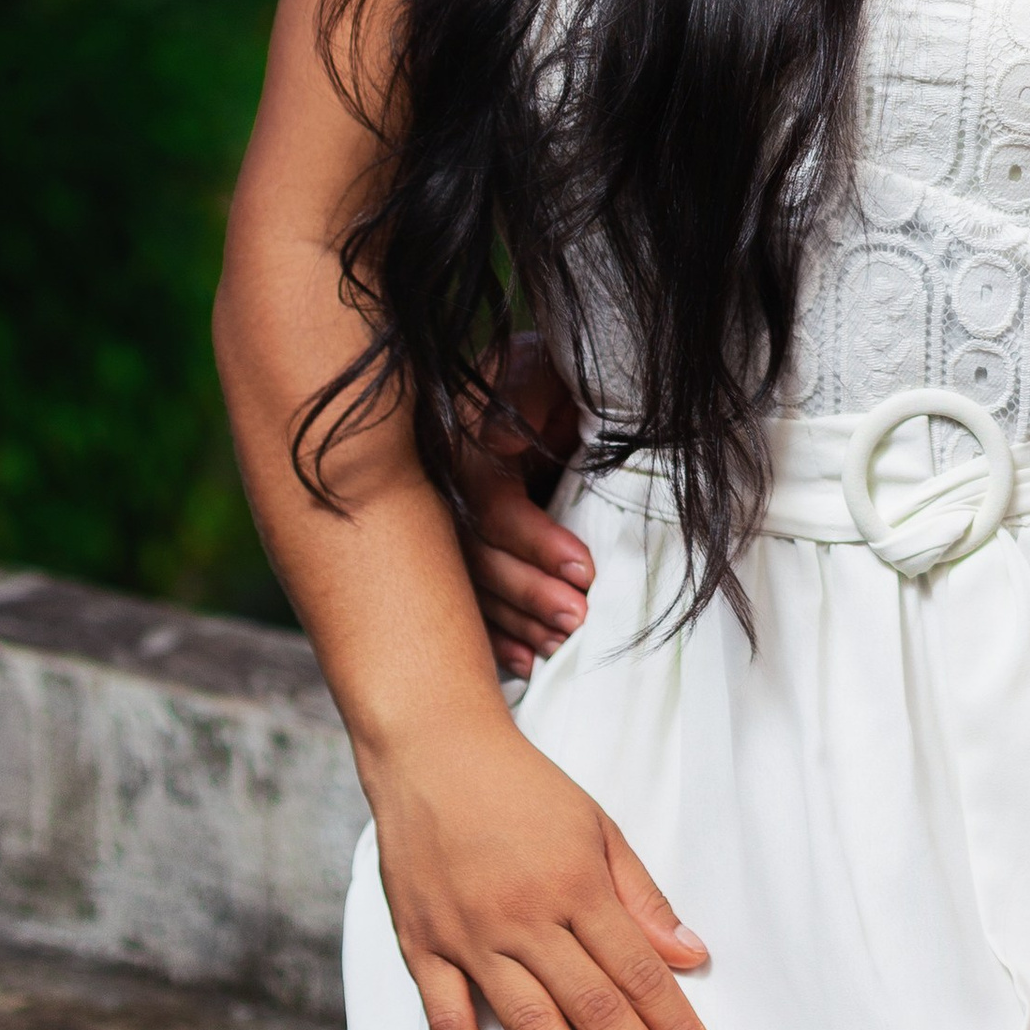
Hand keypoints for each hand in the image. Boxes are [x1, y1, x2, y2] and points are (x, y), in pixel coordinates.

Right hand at [370, 715, 720, 1029]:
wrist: (432, 750)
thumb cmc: (522, 787)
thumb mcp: (597, 825)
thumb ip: (642, 897)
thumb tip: (692, 956)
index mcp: (575, 884)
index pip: (640, 973)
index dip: (677, 1027)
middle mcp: (524, 917)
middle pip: (594, 1007)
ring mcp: (469, 937)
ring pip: (528, 1026)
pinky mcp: (423, 948)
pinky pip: (449, 1023)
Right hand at [457, 339, 589, 680]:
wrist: (526, 377)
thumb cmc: (542, 373)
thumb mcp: (536, 366)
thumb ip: (523, 394)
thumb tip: (499, 442)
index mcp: (462, 448)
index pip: (492, 509)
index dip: (536, 542)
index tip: (584, 569)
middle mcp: (444, 493)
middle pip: (477, 559)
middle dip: (528, 595)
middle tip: (576, 620)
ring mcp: (444, 528)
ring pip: (471, 589)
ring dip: (517, 622)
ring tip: (561, 644)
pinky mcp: (453, 554)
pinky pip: (465, 605)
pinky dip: (496, 639)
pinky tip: (526, 662)